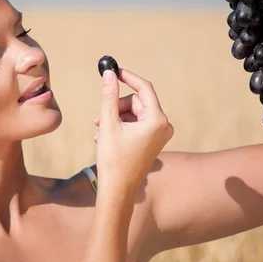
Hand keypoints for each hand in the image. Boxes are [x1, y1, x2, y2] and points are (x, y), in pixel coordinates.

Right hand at [93, 68, 173, 193]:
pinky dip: (121, 126)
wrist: (117, 190)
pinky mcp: (154, 141)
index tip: (112, 71)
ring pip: (135, 113)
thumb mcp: (108, 123)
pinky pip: (137, 124)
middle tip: (99, 118)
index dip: (127, 77)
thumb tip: (109, 74)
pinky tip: (105, 136)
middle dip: (116, 106)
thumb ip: (109, 96)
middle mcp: (164, 126)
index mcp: (157, 120)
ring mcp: (160, 134)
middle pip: (137, 102)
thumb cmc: (113, 159)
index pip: (144, 88)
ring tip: (99, 131)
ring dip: (116, 117)